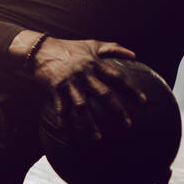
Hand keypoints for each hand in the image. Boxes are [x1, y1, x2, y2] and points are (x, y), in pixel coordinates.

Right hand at [29, 36, 146, 141]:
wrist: (40, 50)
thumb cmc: (69, 48)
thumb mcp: (91, 44)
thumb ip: (113, 48)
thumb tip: (134, 55)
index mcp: (94, 64)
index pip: (117, 77)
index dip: (131, 89)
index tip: (143, 102)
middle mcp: (83, 75)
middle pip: (103, 94)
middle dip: (117, 110)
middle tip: (127, 125)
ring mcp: (69, 84)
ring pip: (82, 107)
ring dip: (90, 124)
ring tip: (98, 138)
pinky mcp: (55, 91)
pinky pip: (61, 111)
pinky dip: (64, 126)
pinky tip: (68, 139)